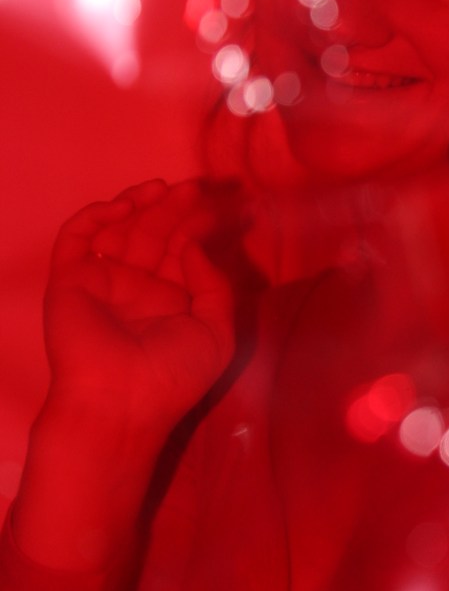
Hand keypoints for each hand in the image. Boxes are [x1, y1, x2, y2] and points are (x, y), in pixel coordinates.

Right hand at [44, 178, 234, 436]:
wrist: (121, 404)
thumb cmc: (173, 377)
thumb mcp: (216, 333)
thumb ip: (214, 285)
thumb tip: (193, 246)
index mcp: (171, 302)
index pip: (186, 251)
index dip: (206, 226)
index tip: (234, 206)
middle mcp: (137, 289)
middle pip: (155, 234)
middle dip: (176, 209)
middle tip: (197, 186)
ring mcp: (103, 283)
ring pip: (120, 229)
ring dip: (140, 204)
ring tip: (164, 189)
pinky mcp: (71, 280)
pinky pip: (77, 237)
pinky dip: (96, 215)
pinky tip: (125, 205)